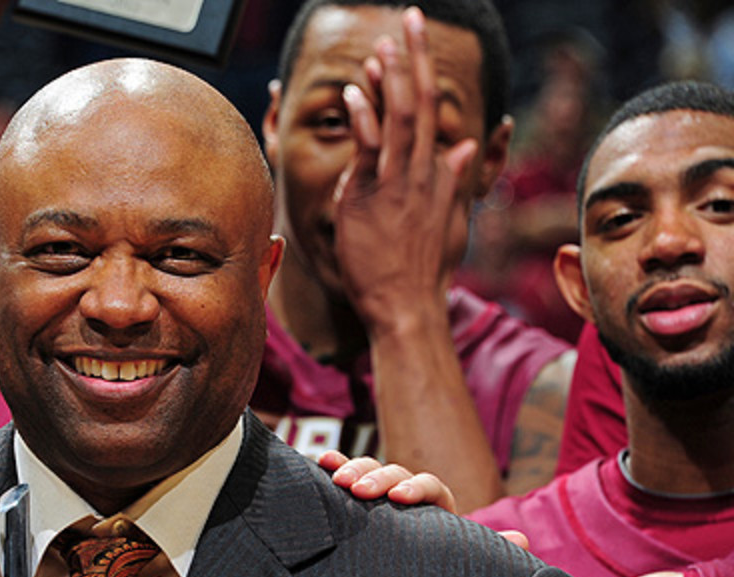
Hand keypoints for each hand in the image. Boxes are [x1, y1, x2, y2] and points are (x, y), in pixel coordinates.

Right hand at [318, 451, 529, 548]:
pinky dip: (335, 467)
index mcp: (438, 507)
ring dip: (353, 469)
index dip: (415, 488)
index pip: (430, 486)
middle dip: (376, 476)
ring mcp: (381, 498)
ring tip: (336, 478)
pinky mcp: (357, 504)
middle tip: (357, 490)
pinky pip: (346, 479)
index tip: (399, 499)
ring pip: (369, 471)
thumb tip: (522, 541)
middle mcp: (409, 496)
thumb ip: (489, 551)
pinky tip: (321, 462)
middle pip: (395, 472)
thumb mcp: (465, 561)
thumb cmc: (443, 572)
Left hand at [333, 7, 477, 334]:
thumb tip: (463, 146)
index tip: (412, 40)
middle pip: (419, 103)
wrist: (407, 306)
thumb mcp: (446, 220)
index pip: (429, 111)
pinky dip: (362, 120)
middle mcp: (419, 173)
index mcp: (435, 173)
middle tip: (410, 17)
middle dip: (414, 57)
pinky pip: (368, 153)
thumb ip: (451, 179)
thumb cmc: (422, 270)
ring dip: (389, 79)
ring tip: (382, 44)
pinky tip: (354, 93)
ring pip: (397, 121)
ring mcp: (395, 185)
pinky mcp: (370, 201)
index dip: (420, 72)